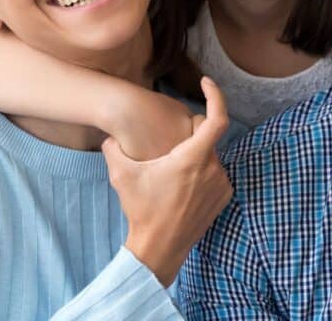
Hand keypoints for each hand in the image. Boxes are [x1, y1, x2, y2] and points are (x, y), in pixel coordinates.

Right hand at [104, 77, 232, 285]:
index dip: (215, 96)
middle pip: (207, 137)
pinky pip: (215, 173)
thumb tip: (107, 134)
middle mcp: (213, 170)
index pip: (217, 119)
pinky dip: (201, 171)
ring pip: (211, 156)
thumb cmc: (141, 210)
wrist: (159, 248)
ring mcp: (221, 185)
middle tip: (168, 145)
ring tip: (170, 170)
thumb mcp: (121, 176)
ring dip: (194, 155)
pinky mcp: (224, 197)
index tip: (205, 82)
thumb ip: (113, 148)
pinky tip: (181, 185)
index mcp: (192, 159)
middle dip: (190, 135)